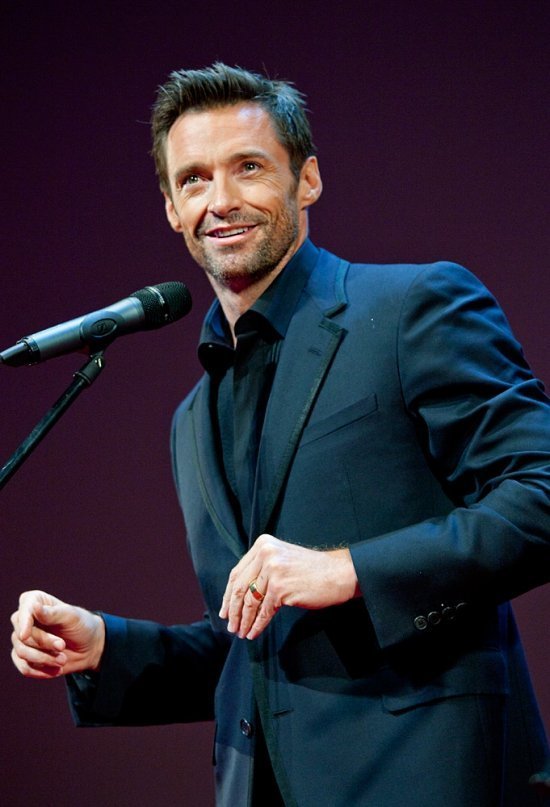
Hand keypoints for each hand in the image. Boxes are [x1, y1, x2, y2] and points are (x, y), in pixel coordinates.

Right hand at [11, 590, 104, 679]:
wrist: (89, 647)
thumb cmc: (81, 625)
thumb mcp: (72, 617)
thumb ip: (53, 613)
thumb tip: (34, 606)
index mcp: (34, 601)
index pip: (23, 610)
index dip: (23, 623)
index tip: (25, 636)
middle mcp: (24, 620)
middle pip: (22, 636)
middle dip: (44, 643)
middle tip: (62, 646)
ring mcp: (22, 640)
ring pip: (21, 653)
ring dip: (44, 659)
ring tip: (63, 660)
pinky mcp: (25, 657)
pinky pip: (24, 668)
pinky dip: (40, 671)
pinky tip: (57, 670)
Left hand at [219, 534, 358, 639]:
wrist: (339, 573)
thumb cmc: (312, 570)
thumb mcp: (282, 559)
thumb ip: (261, 569)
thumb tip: (238, 595)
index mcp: (263, 545)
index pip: (237, 572)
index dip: (228, 594)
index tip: (224, 610)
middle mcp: (265, 554)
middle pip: (239, 587)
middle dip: (233, 610)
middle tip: (230, 625)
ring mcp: (272, 571)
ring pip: (250, 601)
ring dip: (244, 620)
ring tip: (241, 632)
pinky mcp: (280, 588)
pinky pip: (264, 612)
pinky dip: (257, 625)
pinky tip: (253, 633)